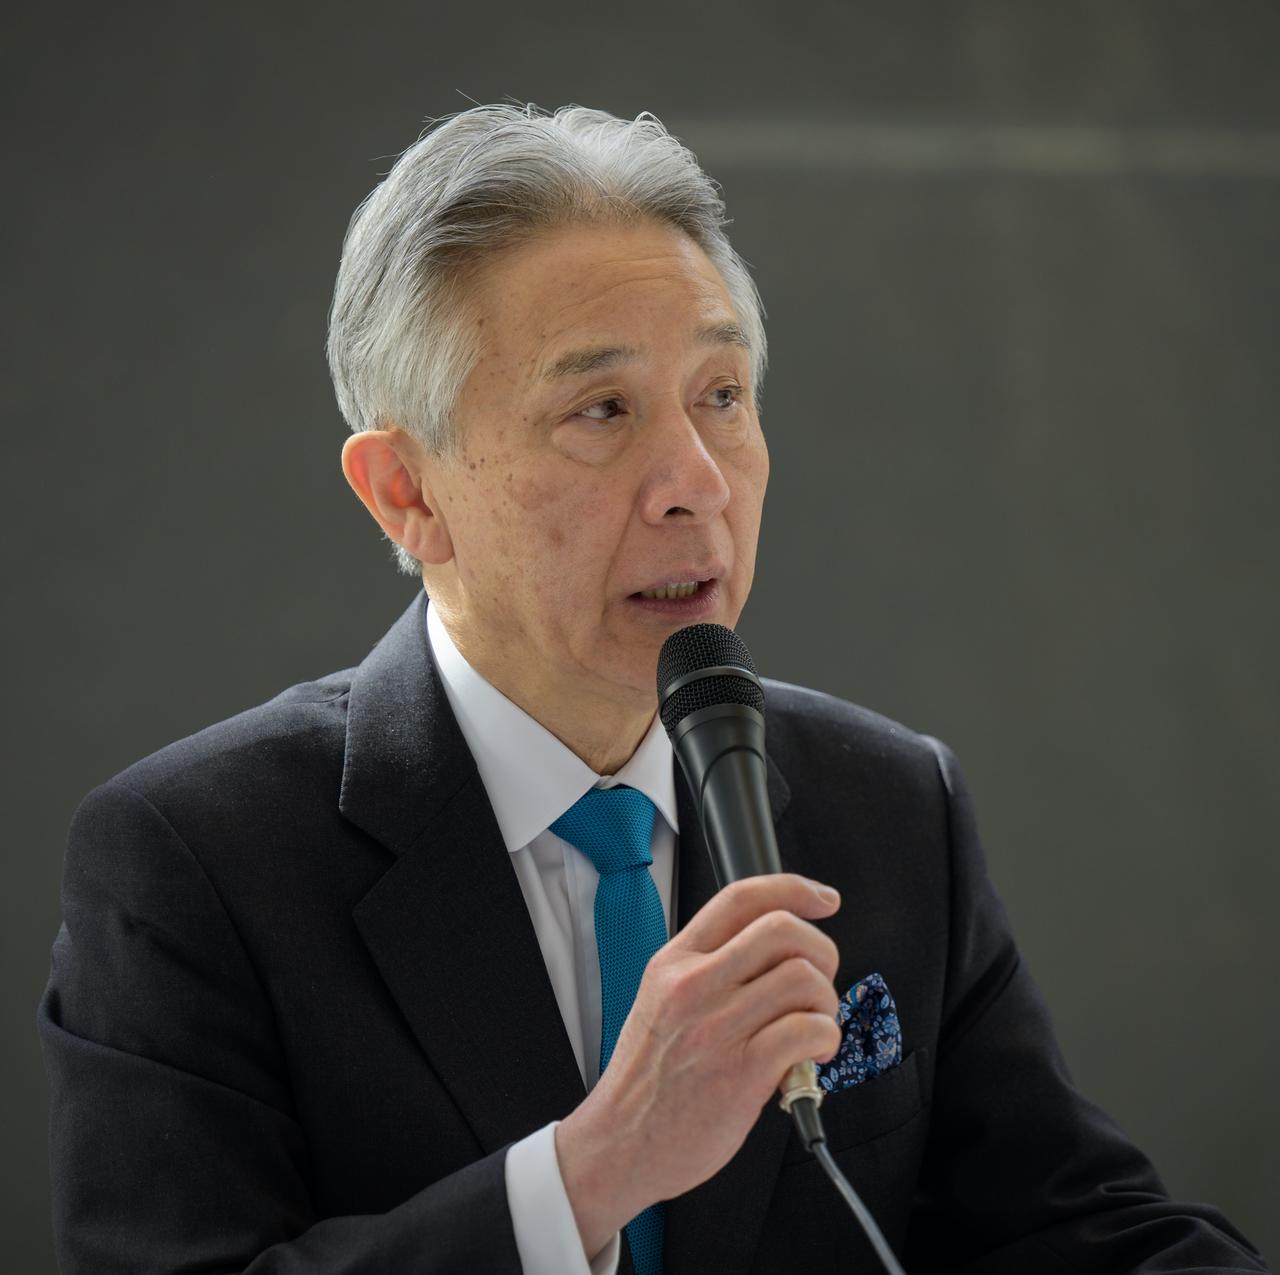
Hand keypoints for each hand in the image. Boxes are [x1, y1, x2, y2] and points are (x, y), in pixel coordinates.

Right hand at [555, 873, 841, 1257]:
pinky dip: (824, 1039)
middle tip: (819, 982)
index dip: (793, 888)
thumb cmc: (649, 1076)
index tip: (824, 899)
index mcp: (675, 961)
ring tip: (812, 1026)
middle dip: (821, 950)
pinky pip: (807, 1031)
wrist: (621, 1142)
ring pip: (802, 978)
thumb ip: (708, 967)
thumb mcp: (661, 999)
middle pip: (782, 929)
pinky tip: (810, 1055)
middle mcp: (694, 985)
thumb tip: (776, 950)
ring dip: (825, 1002)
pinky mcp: (742, 1072)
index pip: (741, 898)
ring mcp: (717, 1027)